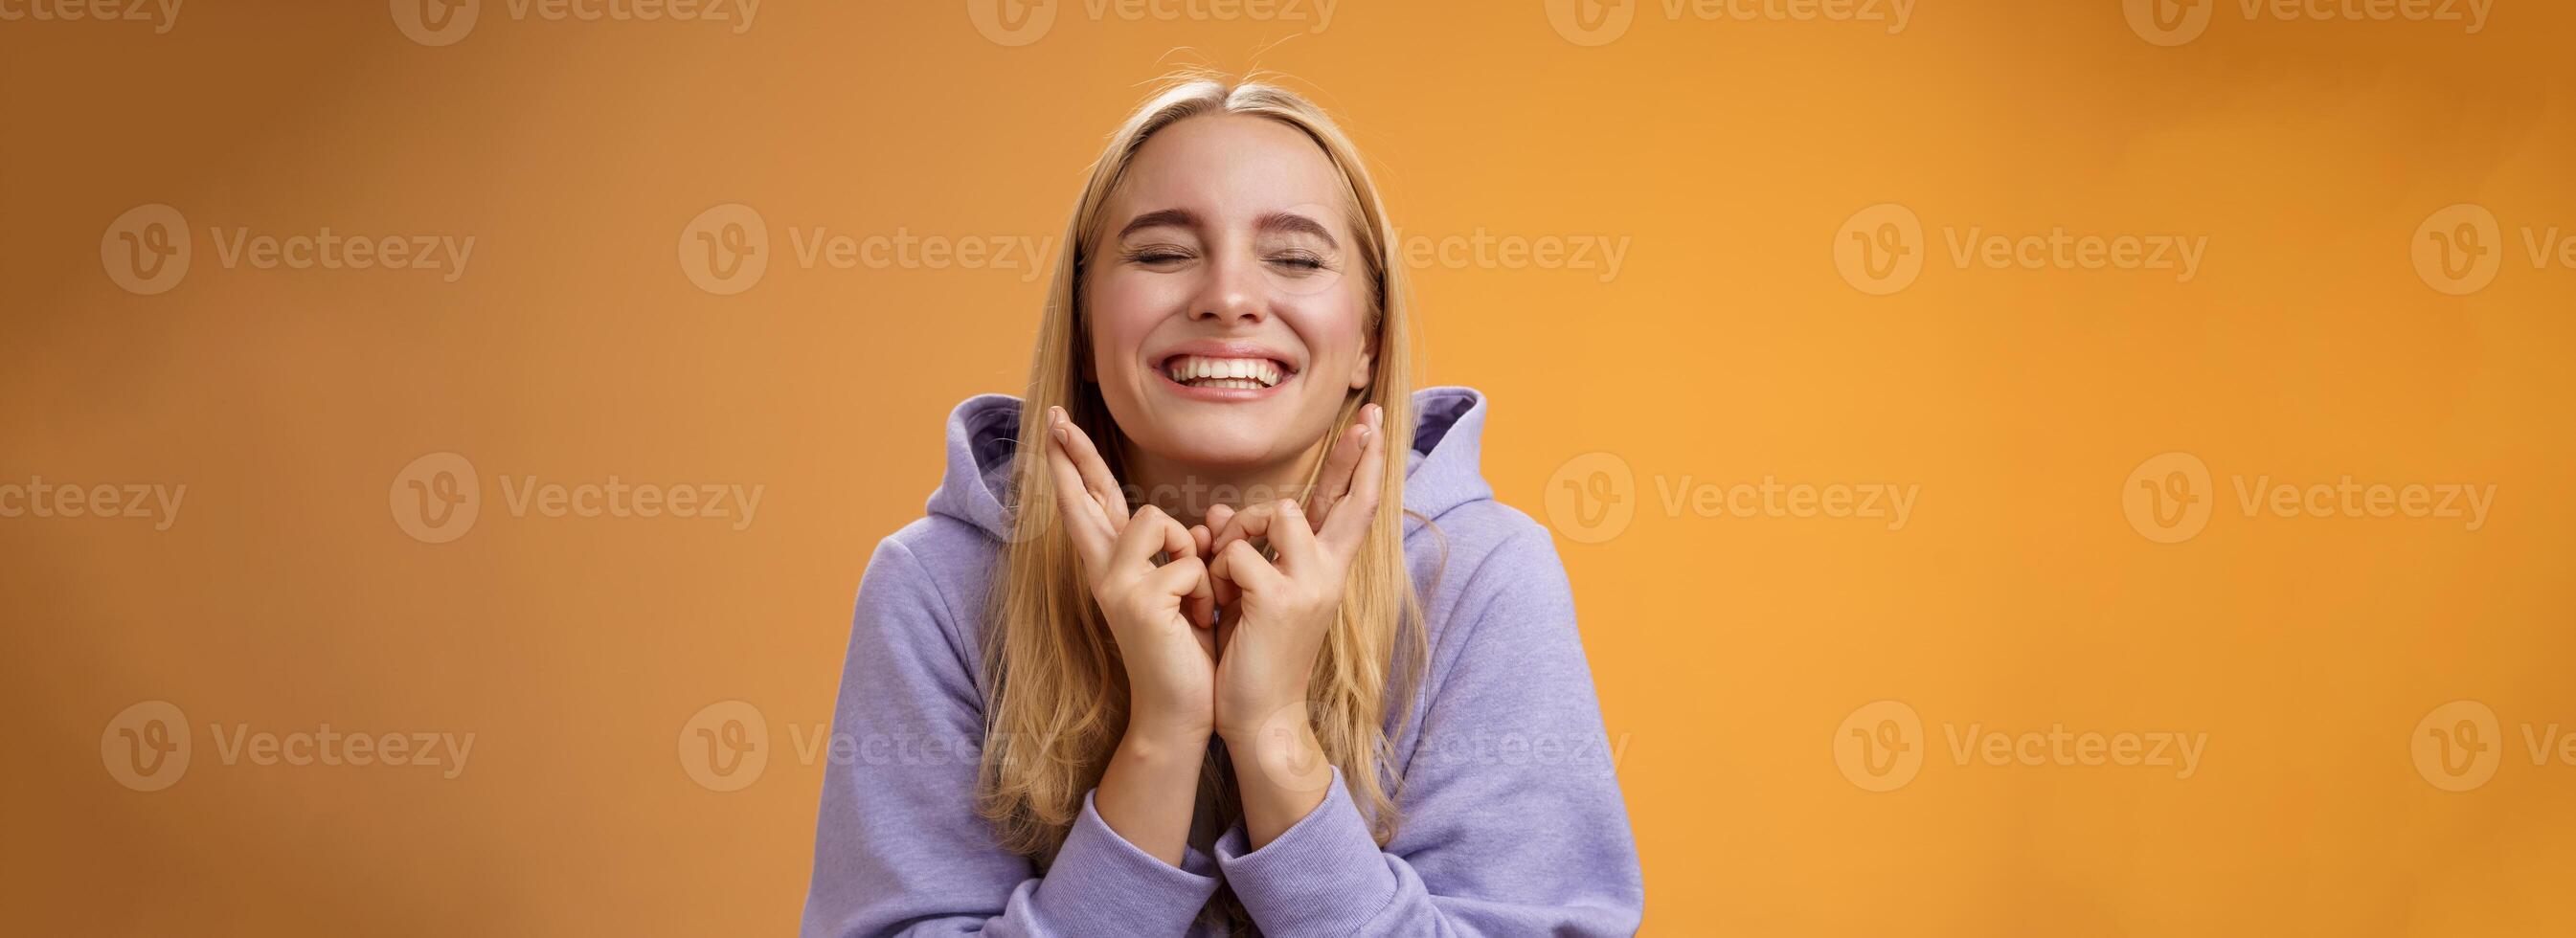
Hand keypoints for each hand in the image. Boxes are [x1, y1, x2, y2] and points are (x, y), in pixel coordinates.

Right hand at [1044, 405, 1218, 741]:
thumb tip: (1203, 524)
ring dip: (1190, 552)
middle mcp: (1102, 570)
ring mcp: (1114, 585)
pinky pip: (1187, 562)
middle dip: (1073, 454)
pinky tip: (1197, 622)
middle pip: (1083, 497)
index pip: (1092, 503)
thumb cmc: (1188, 649)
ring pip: (1155, 518)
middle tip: (1054, 416)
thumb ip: (1184, 554)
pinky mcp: (1137, 601)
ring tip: (1193, 596)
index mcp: (1114, 566)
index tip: (1055, 422)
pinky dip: (1206, 590)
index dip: (1074, 463)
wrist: (1181, 709)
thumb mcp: (1186, 591)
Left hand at [1201, 403, 1385, 745]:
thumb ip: (1245, 548)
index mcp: (1326, 571)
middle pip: (1350, 499)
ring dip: (1238, 533)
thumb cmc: (1253, 652)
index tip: (1373, 425)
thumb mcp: (1251, 591)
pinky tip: (1219, 603)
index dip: (1364, 467)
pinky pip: (1238, 552)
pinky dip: (1217, 572)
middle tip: (1367, 417)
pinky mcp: (1283, 600)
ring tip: (1227, 576)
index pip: (1351, 508)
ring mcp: (1310, 584)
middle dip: (1358, 455)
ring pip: (1276, 511)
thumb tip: (1218, 511)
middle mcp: (1329, 573)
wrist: (1260, 714)